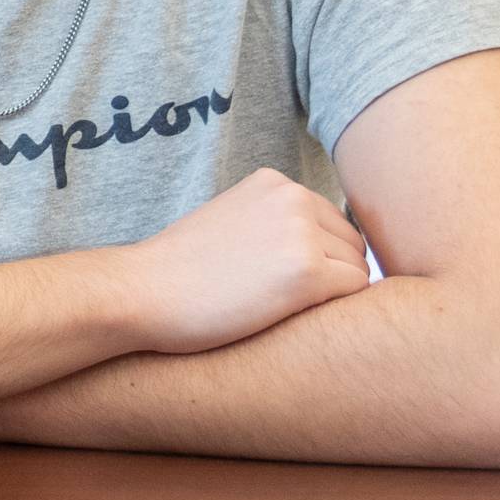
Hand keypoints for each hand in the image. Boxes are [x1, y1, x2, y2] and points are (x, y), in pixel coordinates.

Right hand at [116, 168, 369, 354]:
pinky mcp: (308, 273)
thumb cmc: (179, 270)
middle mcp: (292, 198)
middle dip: (330, 274)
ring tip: (279, 307)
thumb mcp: (231, 221)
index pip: (332, 223)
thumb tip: (327, 247)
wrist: (142, 292)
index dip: (316, 257)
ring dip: (330, 295)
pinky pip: (355, 293)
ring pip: (357, 270)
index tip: (277, 278)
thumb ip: (274, 221)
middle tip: (280, 298)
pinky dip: (332, 311)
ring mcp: (301, 233)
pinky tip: (291, 317)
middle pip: (352, 244)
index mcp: (273, 182)